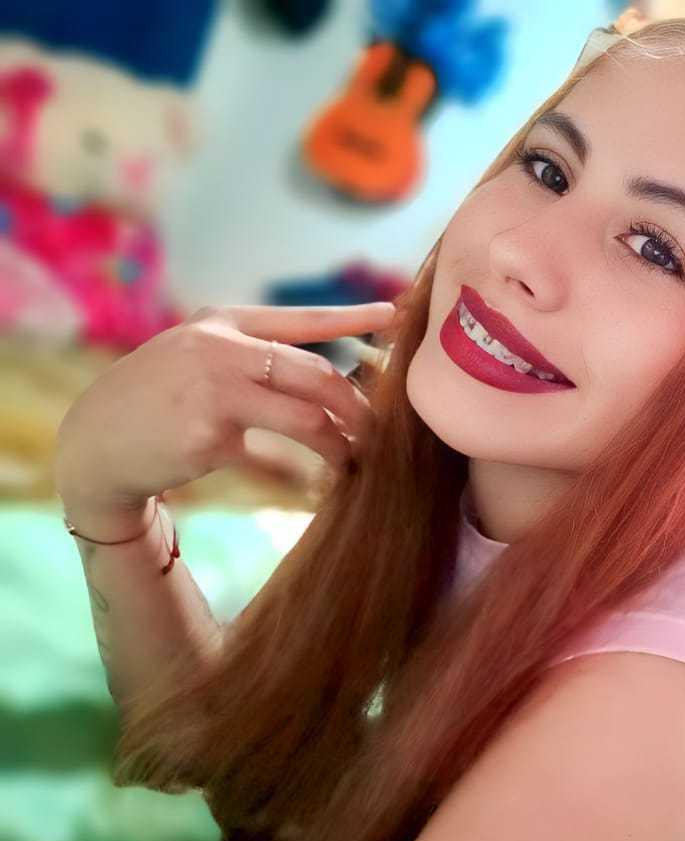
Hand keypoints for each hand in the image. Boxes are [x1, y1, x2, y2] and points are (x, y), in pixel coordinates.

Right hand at [54, 301, 398, 536]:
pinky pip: (277, 459)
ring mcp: (214, 392)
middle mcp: (220, 349)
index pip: (302, 318)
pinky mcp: (209, 438)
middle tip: (377, 431)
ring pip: (308, 418)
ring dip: (340, 445)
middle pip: (318, 374)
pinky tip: (311, 485)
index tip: (395, 315)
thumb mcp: (196, 356)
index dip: (353, 317)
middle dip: (357, 407)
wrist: (94, 442)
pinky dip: (301, 475)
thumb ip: (250, 356)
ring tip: (353, 461)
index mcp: (222, 323)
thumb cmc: (156, 400)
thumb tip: (327, 376)